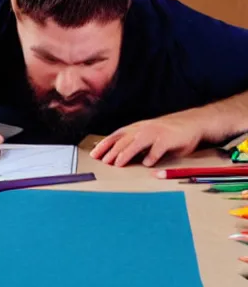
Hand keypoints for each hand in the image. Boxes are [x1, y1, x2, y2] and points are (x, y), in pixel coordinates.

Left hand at [89, 111, 206, 166]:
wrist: (192, 123)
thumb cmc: (166, 132)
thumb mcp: (145, 135)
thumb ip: (132, 144)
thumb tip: (114, 156)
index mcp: (136, 129)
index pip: (115, 136)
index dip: (104, 145)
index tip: (94, 155)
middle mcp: (143, 129)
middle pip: (124, 140)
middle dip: (112, 152)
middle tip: (104, 162)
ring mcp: (156, 133)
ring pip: (138, 143)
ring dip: (127, 153)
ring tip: (119, 164)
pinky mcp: (169, 139)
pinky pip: (159, 148)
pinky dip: (153, 156)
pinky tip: (147, 163)